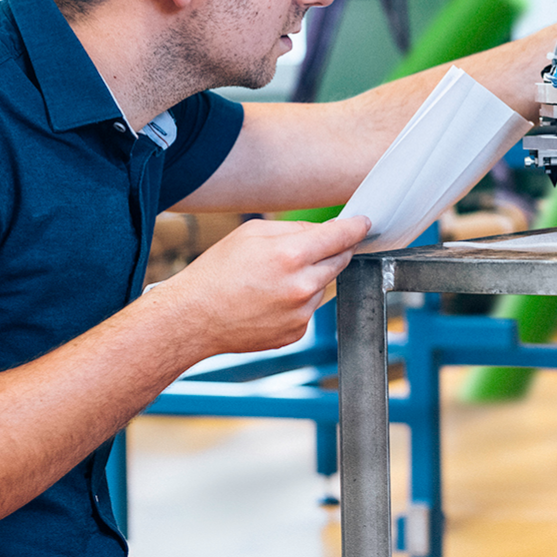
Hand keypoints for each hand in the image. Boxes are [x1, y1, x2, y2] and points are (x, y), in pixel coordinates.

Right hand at [154, 216, 370, 355]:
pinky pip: (309, 309)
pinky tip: (270, 300)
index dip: (356, 227)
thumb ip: (295, 229)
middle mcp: (302, 286)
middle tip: (310, 249)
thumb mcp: (252, 234)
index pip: (341, 236)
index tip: (364, 223)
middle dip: (333, 250)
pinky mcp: (297, 332)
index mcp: (292, 256)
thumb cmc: (217, 272)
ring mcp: (301, 313)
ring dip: (311, 278)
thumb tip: (325, 230)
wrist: (193, 318)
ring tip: (273, 280)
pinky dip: (299, 301)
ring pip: (324, 285)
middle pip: (340, 260)